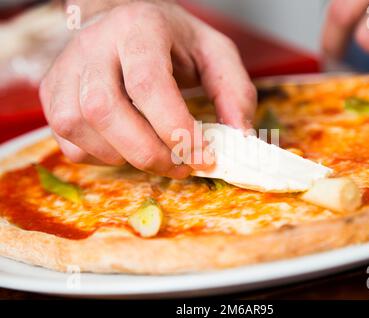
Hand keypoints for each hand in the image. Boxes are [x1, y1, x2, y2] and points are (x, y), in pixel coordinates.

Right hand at [40, 0, 255, 177]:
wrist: (127, 23)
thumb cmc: (174, 41)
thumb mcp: (216, 55)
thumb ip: (235, 93)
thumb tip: (240, 139)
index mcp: (139, 28)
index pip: (148, 84)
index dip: (175, 128)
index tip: (204, 157)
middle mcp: (93, 45)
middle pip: (105, 109)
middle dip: (148, 152)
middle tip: (181, 167)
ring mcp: (66, 69)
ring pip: (79, 127)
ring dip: (124, 157)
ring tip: (158, 156)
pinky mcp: (52, 93)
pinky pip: (68, 142)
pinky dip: (102, 157)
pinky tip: (128, 147)